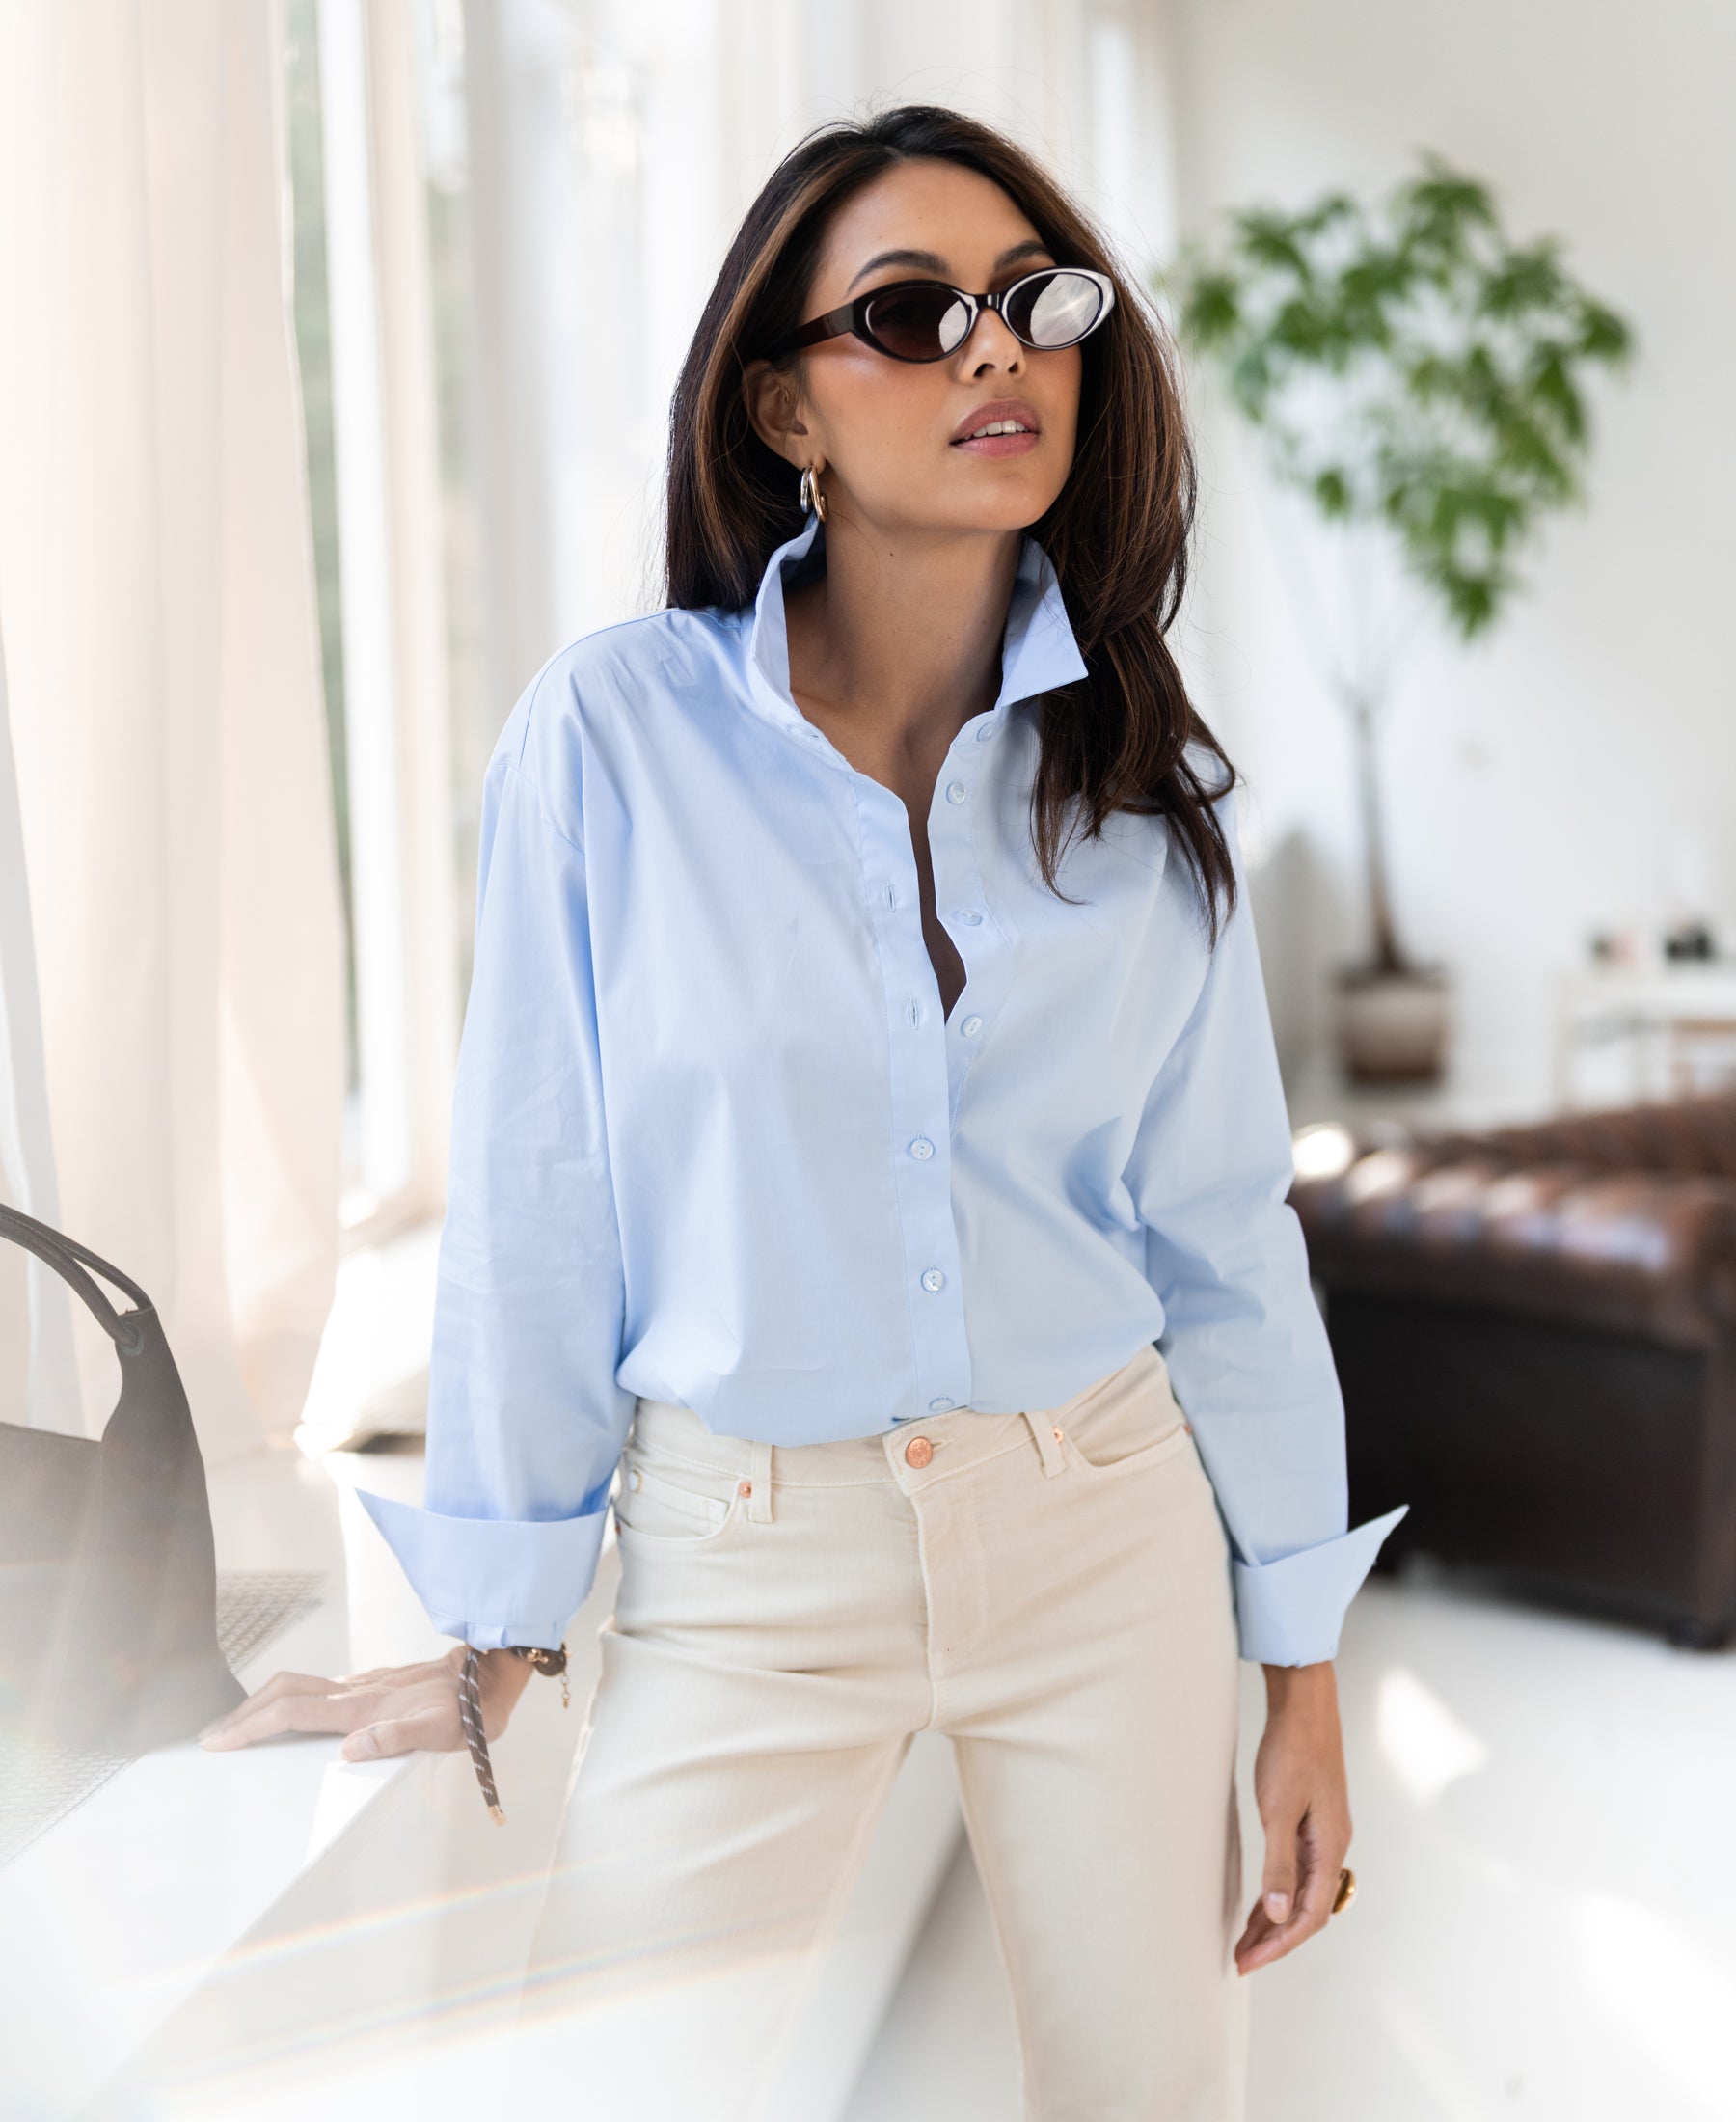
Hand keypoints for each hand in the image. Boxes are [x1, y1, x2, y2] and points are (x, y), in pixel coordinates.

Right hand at [197, 1644, 535, 1760]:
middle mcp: (358, 1692)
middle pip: (285, 1690)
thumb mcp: (443, 1732)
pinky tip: (288, 1711)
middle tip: (212, 1734)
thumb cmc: (471, 1709)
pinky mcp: (375, 1683)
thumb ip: (397, 1737)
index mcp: (364, 1708)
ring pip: (300, 1684)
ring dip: (263, 1702)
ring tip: (238, 1724)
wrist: (494, 1674)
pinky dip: (290, 1697)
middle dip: (244, 1710)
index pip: (295, 1712)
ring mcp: (365, 1684)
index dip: (253, 1725)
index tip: (219, 1740)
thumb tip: (350, 1750)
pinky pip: (320, 1686)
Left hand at [1234, 1659, 1350, 1976]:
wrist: (1304, 1705)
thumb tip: (1279, 1914)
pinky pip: (1297, 1870)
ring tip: (1244, 1941)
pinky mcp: (1313, 1822)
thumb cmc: (1292, 1750)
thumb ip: (1279, 1862)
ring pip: (1302, 1892)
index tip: (1249, 1961)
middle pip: (1307, 1910)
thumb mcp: (1279, 1808)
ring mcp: (1325, 1835)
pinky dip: (1277, 1891)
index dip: (1280, 1944)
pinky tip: (1259, 1903)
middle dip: (1275, 1939)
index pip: (1309, 1915)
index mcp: (1331, 1847)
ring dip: (1274, 1918)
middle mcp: (1333, 1847)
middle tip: (1241, 1959)